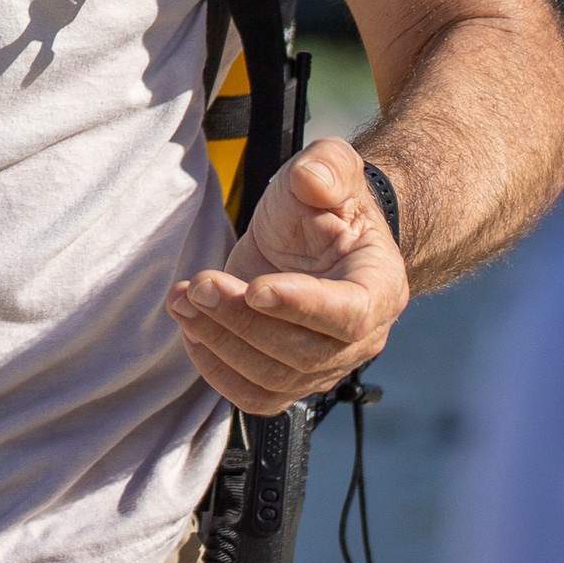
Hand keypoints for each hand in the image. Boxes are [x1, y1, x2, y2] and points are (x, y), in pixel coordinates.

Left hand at [162, 139, 406, 413]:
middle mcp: (361, 337)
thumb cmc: (322, 201)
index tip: (254, 288)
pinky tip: (192, 331)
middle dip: (242, 320)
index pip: (349, 314)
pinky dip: (218, 371)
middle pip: (302, 351)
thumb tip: (313, 181)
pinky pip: (256, 397)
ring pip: (274, 378)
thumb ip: (328, 166)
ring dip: (220, 343)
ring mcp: (326, 364)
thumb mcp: (329, 165)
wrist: (312, 232)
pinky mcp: (291, 377)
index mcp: (380, 287)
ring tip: (183, 300)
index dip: (302, 306)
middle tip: (200, 285)